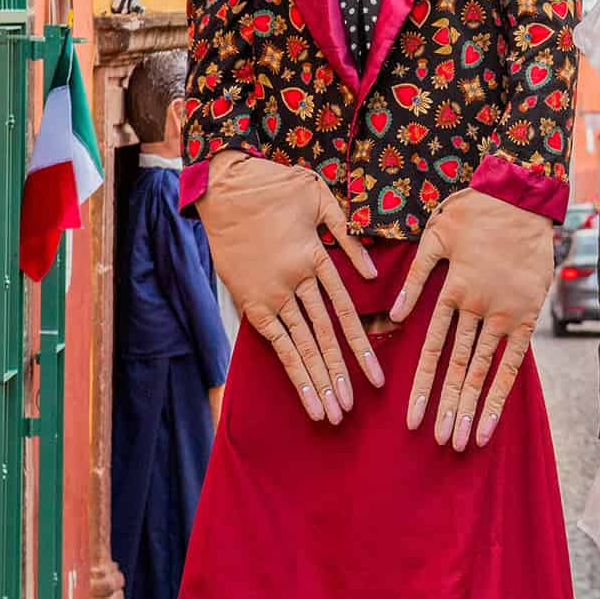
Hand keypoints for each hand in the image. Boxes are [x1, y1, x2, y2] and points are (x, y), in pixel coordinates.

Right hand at [196, 150, 383, 424]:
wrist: (223, 186)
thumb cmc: (276, 187)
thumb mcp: (320, 197)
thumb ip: (347, 234)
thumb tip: (372, 272)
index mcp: (315, 258)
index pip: (346, 313)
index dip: (362, 349)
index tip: (376, 378)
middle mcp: (294, 281)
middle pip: (324, 338)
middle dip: (338, 376)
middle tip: (349, 410)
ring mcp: (271, 294)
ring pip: (299, 344)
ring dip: (314, 380)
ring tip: (328, 412)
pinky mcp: (250, 300)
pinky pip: (273, 339)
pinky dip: (289, 365)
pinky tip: (301, 389)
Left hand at [390, 189, 553, 448]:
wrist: (521, 197)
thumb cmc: (472, 212)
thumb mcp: (434, 237)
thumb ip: (415, 279)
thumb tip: (394, 316)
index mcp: (451, 291)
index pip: (432, 350)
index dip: (422, 387)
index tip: (412, 418)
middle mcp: (477, 308)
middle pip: (458, 369)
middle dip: (447, 408)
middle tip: (439, 442)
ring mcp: (504, 314)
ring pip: (483, 370)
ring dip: (472, 408)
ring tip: (462, 441)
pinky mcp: (527, 316)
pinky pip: (514, 361)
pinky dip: (502, 392)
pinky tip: (493, 420)